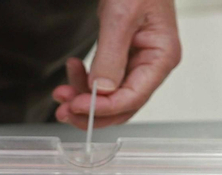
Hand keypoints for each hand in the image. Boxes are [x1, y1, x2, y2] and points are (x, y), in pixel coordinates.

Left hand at [52, 0, 180, 128]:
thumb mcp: (122, 16)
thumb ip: (111, 55)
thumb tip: (102, 90)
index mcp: (161, 57)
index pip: (132, 97)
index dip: (103, 108)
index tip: (77, 105)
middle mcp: (151, 64)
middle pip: (121, 105)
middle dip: (89, 111)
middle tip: (63, 110)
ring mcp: (136, 62)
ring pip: (108, 97)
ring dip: (82, 98)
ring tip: (60, 92)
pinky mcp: (121, 57)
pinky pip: (102, 80)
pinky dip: (84, 81)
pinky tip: (72, 69)